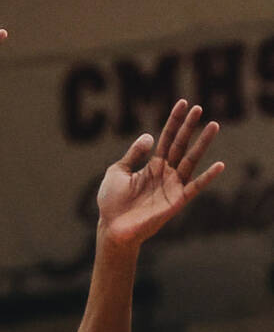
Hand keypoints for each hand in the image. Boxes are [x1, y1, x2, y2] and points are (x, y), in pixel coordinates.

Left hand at [97, 100, 224, 247]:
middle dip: (189, 127)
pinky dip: (207, 177)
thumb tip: (148, 135)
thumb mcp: (117, 171)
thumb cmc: (112, 202)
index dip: (174, 121)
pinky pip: (195, 187)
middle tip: (199, 108)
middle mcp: (165, 173)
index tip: (183, 103)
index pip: (166, 138)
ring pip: (190, 160)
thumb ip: (133, 154)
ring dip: (202, 143)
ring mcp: (172, 186)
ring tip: (214, 125)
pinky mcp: (176, 201)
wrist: (112, 228)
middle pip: (180, 145)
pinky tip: (220, 165)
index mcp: (152, 165)